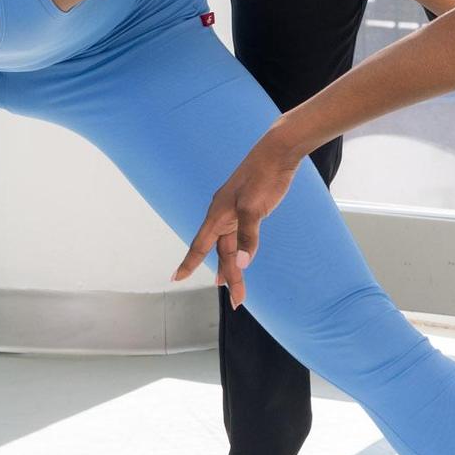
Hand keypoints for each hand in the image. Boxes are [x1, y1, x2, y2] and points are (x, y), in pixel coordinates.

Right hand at [176, 129, 308, 310]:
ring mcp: (235, 212)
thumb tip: (242, 264)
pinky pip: (240, 236)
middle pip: (221, 252)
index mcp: (218, 215)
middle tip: (236, 302)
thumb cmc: (263, 177)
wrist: (278, 152)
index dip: (188, 263)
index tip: (176, 279)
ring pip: (231, 246)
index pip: (200, 246)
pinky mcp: (249, 209)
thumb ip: (248, 236)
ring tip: (231, 288)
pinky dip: (240, 251)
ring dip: (233, 267)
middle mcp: (223, 215)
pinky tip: (239, 258)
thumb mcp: (254, 208)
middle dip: (227, 277)